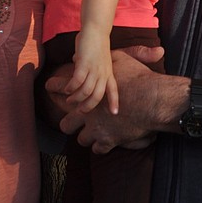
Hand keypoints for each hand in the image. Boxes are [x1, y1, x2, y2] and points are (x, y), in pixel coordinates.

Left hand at [45, 45, 163, 153]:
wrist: (152, 99)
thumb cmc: (138, 78)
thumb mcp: (121, 59)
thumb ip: (106, 58)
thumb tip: (94, 53)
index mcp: (88, 91)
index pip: (62, 87)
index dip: (54, 87)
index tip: (49, 86)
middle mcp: (88, 113)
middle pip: (66, 124)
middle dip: (68, 123)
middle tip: (70, 121)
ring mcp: (96, 129)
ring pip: (81, 139)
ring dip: (85, 136)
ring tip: (88, 134)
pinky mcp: (108, 140)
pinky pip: (98, 149)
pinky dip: (99, 147)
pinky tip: (100, 145)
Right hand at [65, 29, 118, 113]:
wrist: (96, 29)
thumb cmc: (95, 42)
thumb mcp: (97, 57)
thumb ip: (90, 65)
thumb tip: (76, 64)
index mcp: (108, 72)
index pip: (113, 89)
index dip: (114, 102)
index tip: (114, 113)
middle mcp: (103, 72)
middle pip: (98, 96)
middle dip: (88, 106)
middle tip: (79, 111)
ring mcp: (94, 68)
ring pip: (86, 91)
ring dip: (77, 98)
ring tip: (69, 100)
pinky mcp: (84, 63)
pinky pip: (77, 81)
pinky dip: (71, 88)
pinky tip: (66, 89)